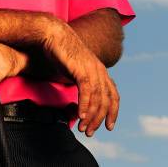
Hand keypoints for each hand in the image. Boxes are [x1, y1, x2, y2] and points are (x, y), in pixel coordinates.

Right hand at [41, 19, 119, 136]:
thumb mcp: (76, 70)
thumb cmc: (61, 52)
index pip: (113, 95)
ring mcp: (91, 70)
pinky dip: (85, 106)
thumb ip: (82, 83)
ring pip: (97, 99)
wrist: (53, 35)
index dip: (113, 112)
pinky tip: (80, 116)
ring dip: (91, 117)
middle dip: (99, 119)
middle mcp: (99, 71)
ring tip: (84, 128)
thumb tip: (81, 100)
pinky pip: (86, 92)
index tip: (108, 126)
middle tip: (90, 132)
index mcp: (100, 70)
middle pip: (106, 101)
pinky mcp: (81, 70)